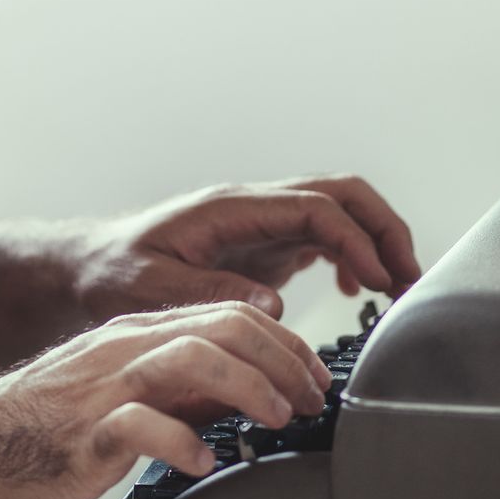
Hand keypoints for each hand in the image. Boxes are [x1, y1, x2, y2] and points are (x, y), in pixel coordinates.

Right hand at [0, 301, 331, 498]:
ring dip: (247, 386)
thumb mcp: (123, 393)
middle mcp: (124, 348)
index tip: (313, 375)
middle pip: (221, 325)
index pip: (227, 314)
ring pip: (190, 358)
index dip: (283, 341)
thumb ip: (179, 389)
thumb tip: (245, 397)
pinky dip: (183, 442)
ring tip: (275, 420)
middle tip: (311, 399)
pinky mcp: (83, 432)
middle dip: (281, 360)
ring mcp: (103, 386)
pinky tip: (204, 462)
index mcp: (136, 334)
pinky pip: (141, 426)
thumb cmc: (43, 428)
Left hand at [74, 174, 422, 320]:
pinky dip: (354, 257)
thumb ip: (209, 291)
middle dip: (384, 228)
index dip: (355, 240)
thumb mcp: (149, 286)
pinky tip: (360, 292)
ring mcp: (263, 224)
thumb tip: (272, 303)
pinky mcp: (264, 246)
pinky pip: (324, 238)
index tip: (378, 280)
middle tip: (411, 278)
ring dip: (376, 242)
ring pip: (339, 213)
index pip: (315, 207)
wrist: (88, 267)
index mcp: (232, 208)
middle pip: (342, 195)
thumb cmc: (111, 273)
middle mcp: (255, 208)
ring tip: (400, 288)